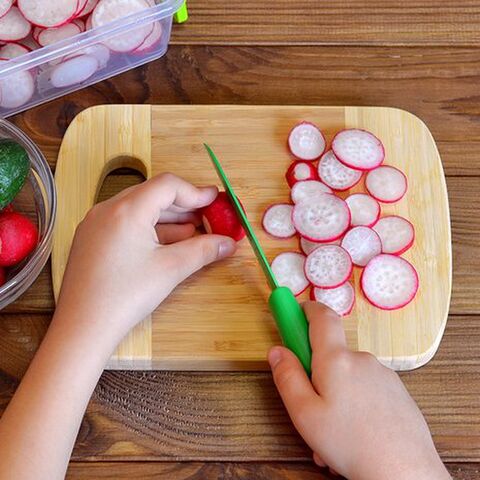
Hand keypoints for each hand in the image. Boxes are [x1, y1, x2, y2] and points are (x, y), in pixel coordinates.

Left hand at [56, 173, 236, 351]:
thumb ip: (203, 250)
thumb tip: (228, 243)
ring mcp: (96, 224)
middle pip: (153, 195)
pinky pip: (125, 224)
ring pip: (139, 210)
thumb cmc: (125, 296)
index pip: (167, 185)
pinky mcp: (91, 240)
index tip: (216, 201)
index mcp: (126, 209)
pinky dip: (149, 229)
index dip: (195, 192)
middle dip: (184, 206)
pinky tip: (167, 243)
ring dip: (168, 219)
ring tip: (193, 233)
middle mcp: (107, 209)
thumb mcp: (170, 269)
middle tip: (208, 219)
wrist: (82, 328)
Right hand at [268, 302, 450, 479]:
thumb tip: (277, 351)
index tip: (294, 313)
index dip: (306, 309)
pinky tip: (353, 435)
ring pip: (347, 378)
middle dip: (316, 375)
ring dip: (335, 397)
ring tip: (332, 434)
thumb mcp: (304, 413)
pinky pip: (365, 390)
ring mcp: (382, 375)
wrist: (404, 471)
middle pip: (331, 354)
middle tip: (309, 406)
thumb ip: (287, 377)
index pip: (322, 316)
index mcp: (336, 359)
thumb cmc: (351, 444)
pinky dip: (354, 405)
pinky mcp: (396, 392)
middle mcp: (362, 359)